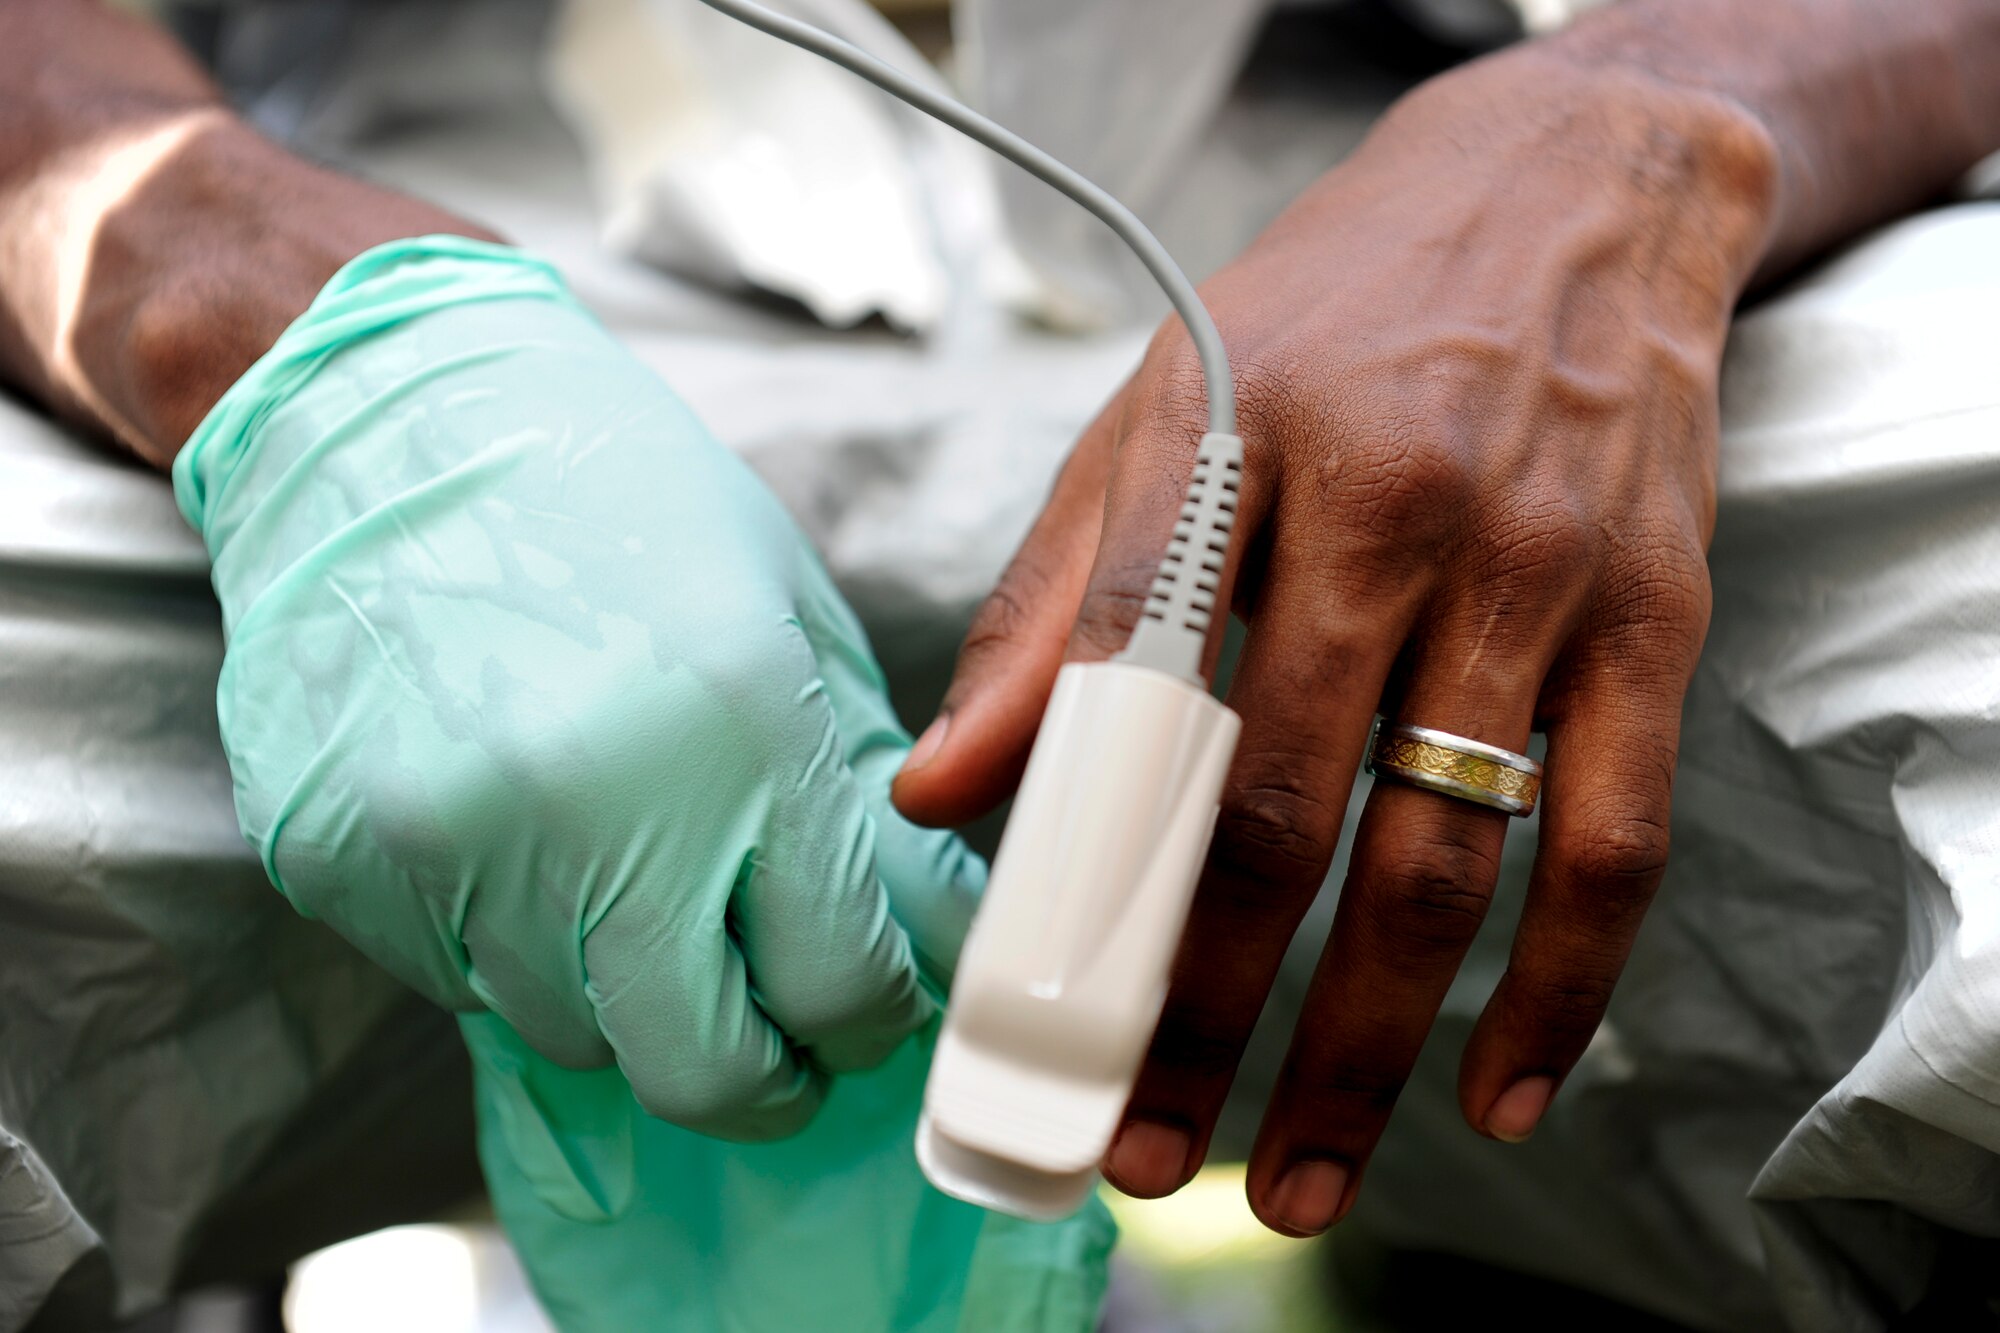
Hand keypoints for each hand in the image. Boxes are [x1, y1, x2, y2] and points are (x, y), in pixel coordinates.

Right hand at [182, 238, 981, 1139]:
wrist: (385, 420)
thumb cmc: (617, 500)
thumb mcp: (784, 617)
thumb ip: (852, 794)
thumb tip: (918, 934)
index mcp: (740, 724)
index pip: (841, 980)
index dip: (873, 1014)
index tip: (866, 1002)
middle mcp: (594, 804)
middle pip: (710, 1076)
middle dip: (768, 1077)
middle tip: (778, 1035)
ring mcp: (452, 844)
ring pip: (582, 1038)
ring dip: (632, 995)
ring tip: (630, 878)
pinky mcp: (342, 863)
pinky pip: (465, 983)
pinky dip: (520, 947)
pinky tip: (523, 838)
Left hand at [895, 53, 1777, 1229]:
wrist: (1570, 192)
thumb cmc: (1335, 314)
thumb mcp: (1162, 408)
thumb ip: (1053, 602)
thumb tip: (942, 787)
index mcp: (1239, 450)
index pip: (1124, 687)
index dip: (1069, 872)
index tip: (1032, 1017)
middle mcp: (1394, 512)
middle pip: (1280, 812)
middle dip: (1202, 1009)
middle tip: (1145, 1147)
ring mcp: (1537, 572)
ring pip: (1443, 858)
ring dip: (1361, 1046)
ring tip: (1293, 1173)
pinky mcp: (1652, 621)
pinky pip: (1614, 840)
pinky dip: (1560, 987)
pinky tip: (1500, 1091)